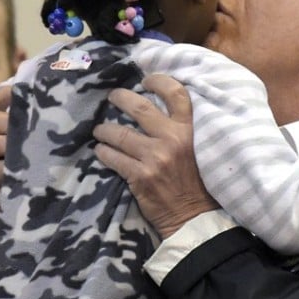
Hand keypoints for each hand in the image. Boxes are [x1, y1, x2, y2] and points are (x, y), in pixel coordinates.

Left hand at [93, 74, 217, 237]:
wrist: (195, 217)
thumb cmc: (197, 183)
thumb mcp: (199, 149)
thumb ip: (182, 129)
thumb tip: (155, 109)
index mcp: (190, 129)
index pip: (176, 94)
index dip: (158, 80)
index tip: (145, 80)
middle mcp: (172, 138)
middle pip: (139, 107)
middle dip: (120, 98)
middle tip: (112, 98)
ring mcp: (155, 157)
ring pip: (119, 133)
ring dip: (104, 130)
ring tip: (99, 130)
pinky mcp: (140, 176)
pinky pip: (113, 157)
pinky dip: (103, 152)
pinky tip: (100, 151)